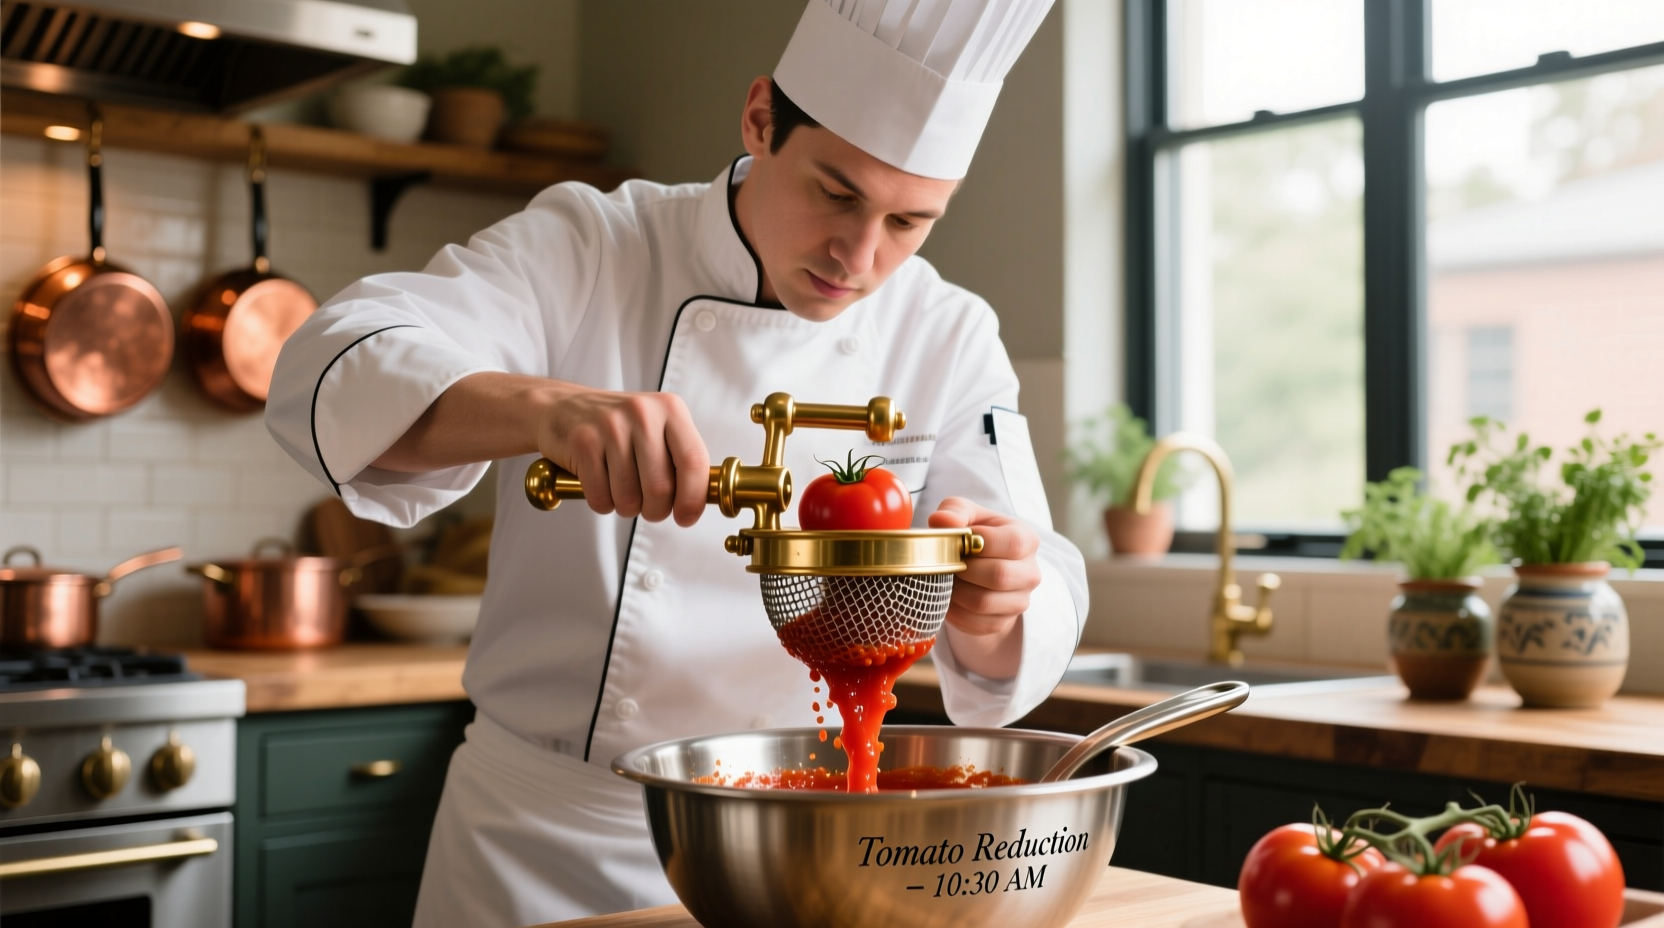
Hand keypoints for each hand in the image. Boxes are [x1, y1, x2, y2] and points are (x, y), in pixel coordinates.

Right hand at [532, 385, 710, 525]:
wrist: (560, 407)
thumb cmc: (617, 427)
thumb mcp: (656, 428)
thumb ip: (680, 458)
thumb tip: (700, 501)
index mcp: (670, 409)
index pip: (694, 461)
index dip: (693, 498)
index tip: (686, 517)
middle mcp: (643, 413)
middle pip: (661, 488)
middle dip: (655, 510)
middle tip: (649, 507)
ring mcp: (611, 426)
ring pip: (629, 498)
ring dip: (627, 507)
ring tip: (621, 490)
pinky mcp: (582, 442)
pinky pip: (600, 497)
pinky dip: (602, 503)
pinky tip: (600, 484)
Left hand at [928, 497, 1040, 677]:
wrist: (981, 568)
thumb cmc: (974, 536)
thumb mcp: (966, 514)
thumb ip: (955, 511)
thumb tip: (940, 521)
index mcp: (1026, 539)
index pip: (1011, 543)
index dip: (977, 543)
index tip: (956, 541)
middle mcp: (1030, 572)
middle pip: (999, 576)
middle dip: (964, 569)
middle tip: (947, 563)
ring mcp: (1019, 601)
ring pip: (984, 603)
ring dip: (956, 592)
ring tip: (945, 580)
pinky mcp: (1003, 622)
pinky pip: (975, 623)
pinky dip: (954, 612)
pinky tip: (948, 597)